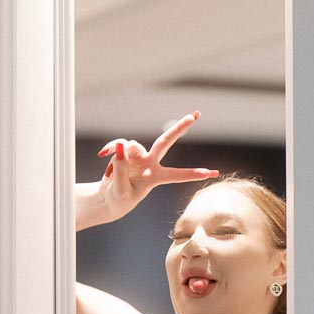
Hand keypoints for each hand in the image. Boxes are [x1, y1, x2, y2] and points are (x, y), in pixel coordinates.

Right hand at [95, 112, 217, 220]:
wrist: (108, 198)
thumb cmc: (119, 198)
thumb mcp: (120, 190)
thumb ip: (120, 168)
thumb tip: (121, 145)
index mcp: (155, 177)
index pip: (176, 175)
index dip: (192, 173)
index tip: (212, 173)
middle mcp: (150, 163)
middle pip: (166, 141)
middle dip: (180, 128)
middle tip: (195, 115)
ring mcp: (138, 156)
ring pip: (132, 144)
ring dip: (119, 154)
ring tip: (109, 168)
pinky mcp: (125, 152)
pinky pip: (118, 144)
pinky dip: (110, 149)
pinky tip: (101, 155)